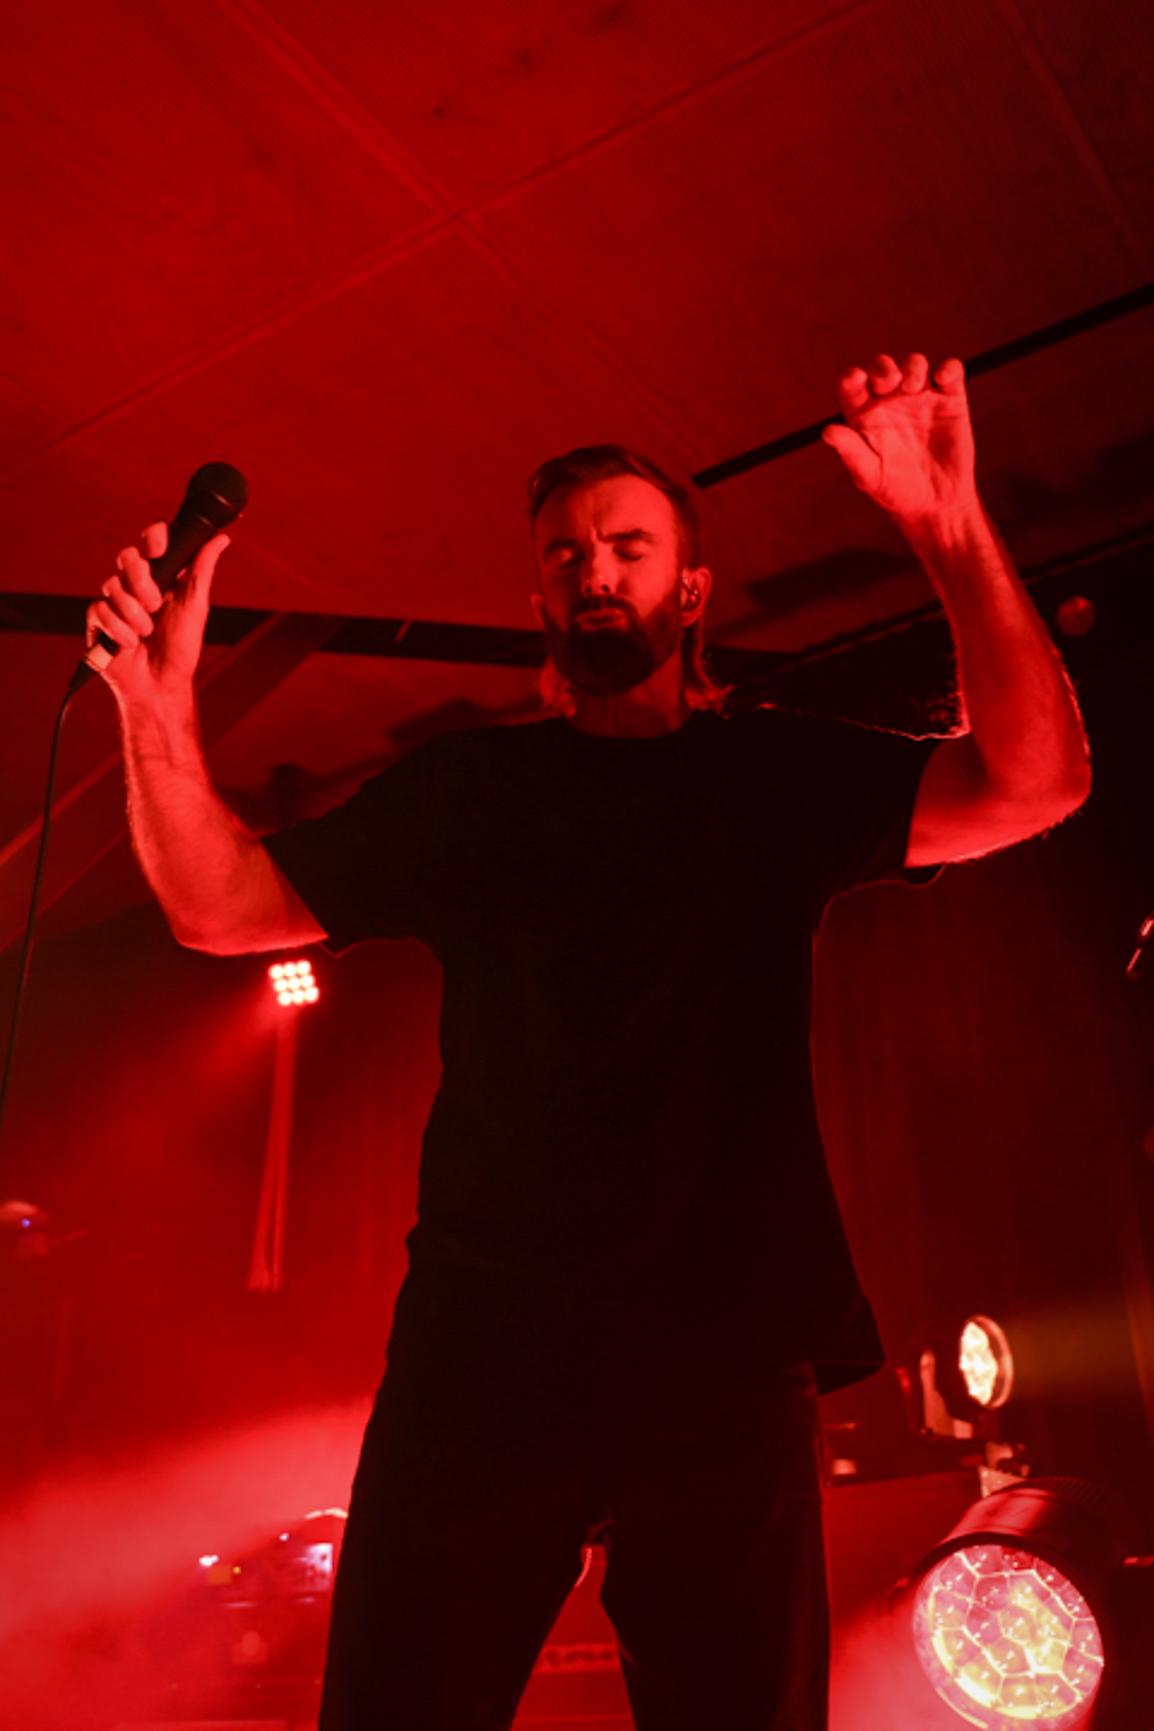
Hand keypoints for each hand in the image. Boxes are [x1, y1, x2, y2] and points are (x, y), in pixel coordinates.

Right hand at [86, 523, 229, 704]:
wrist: (161, 684)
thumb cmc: (180, 648)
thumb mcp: (195, 606)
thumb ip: (202, 570)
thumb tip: (221, 539)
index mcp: (162, 576)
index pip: (152, 539)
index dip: (152, 537)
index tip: (158, 550)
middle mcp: (136, 584)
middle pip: (128, 557)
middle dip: (141, 580)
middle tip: (155, 605)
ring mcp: (116, 601)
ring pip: (113, 585)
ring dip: (133, 613)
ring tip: (146, 632)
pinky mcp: (99, 620)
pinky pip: (100, 609)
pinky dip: (118, 629)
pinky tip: (130, 644)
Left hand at [821, 353, 977, 524]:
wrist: (935, 504)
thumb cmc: (895, 491)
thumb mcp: (869, 474)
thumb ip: (850, 451)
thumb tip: (828, 431)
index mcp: (865, 415)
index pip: (852, 387)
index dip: (851, 377)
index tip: (856, 378)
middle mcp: (891, 401)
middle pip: (883, 368)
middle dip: (883, 368)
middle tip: (889, 383)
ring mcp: (921, 398)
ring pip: (914, 363)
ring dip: (913, 366)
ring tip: (913, 386)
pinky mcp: (951, 401)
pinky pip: (951, 372)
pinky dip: (949, 368)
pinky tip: (942, 378)